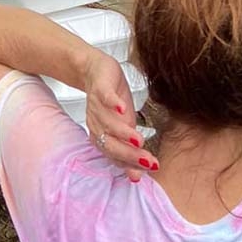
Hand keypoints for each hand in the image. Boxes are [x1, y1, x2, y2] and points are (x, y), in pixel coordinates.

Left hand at [83, 49, 156, 181]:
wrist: (93, 70)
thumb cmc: (111, 99)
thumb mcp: (125, 124)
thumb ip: (131, 146)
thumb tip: (143, 171)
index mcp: (103, 135)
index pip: (115, 154)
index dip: (130, 163)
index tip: (147, 171)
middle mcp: (97, 124)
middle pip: (110, 143)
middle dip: (129, 153)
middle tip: (147, 160)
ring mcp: (96, 106)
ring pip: (107, 123)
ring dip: (122, 132)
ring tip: (138, 139)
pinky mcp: (99, 87)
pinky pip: (104, 97)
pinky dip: (113, 104)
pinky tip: (123, 108)